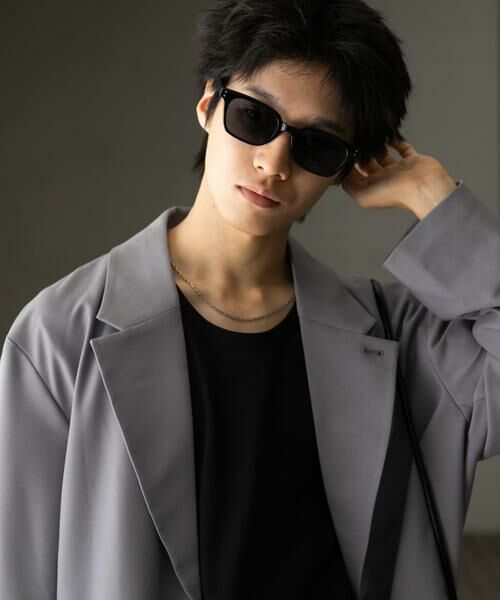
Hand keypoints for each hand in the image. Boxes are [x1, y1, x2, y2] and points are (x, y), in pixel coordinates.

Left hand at [341, 138, 456, 218]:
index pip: (356, 177)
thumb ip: (350, 185)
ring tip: (369, 136)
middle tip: (355, 140)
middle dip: (361, 154)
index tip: (344, 152)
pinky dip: (396, 141)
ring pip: (384, 156)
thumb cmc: (395, 193)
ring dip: (377, 147)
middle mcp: (384, 180)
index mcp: (372, 189)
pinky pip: (402, 148)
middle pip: (368, 165)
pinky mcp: (412, 160)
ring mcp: (398, 170)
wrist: (424, 187)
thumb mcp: (363, 195)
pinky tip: (388, 135)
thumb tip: (341, 174)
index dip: (349, 165)